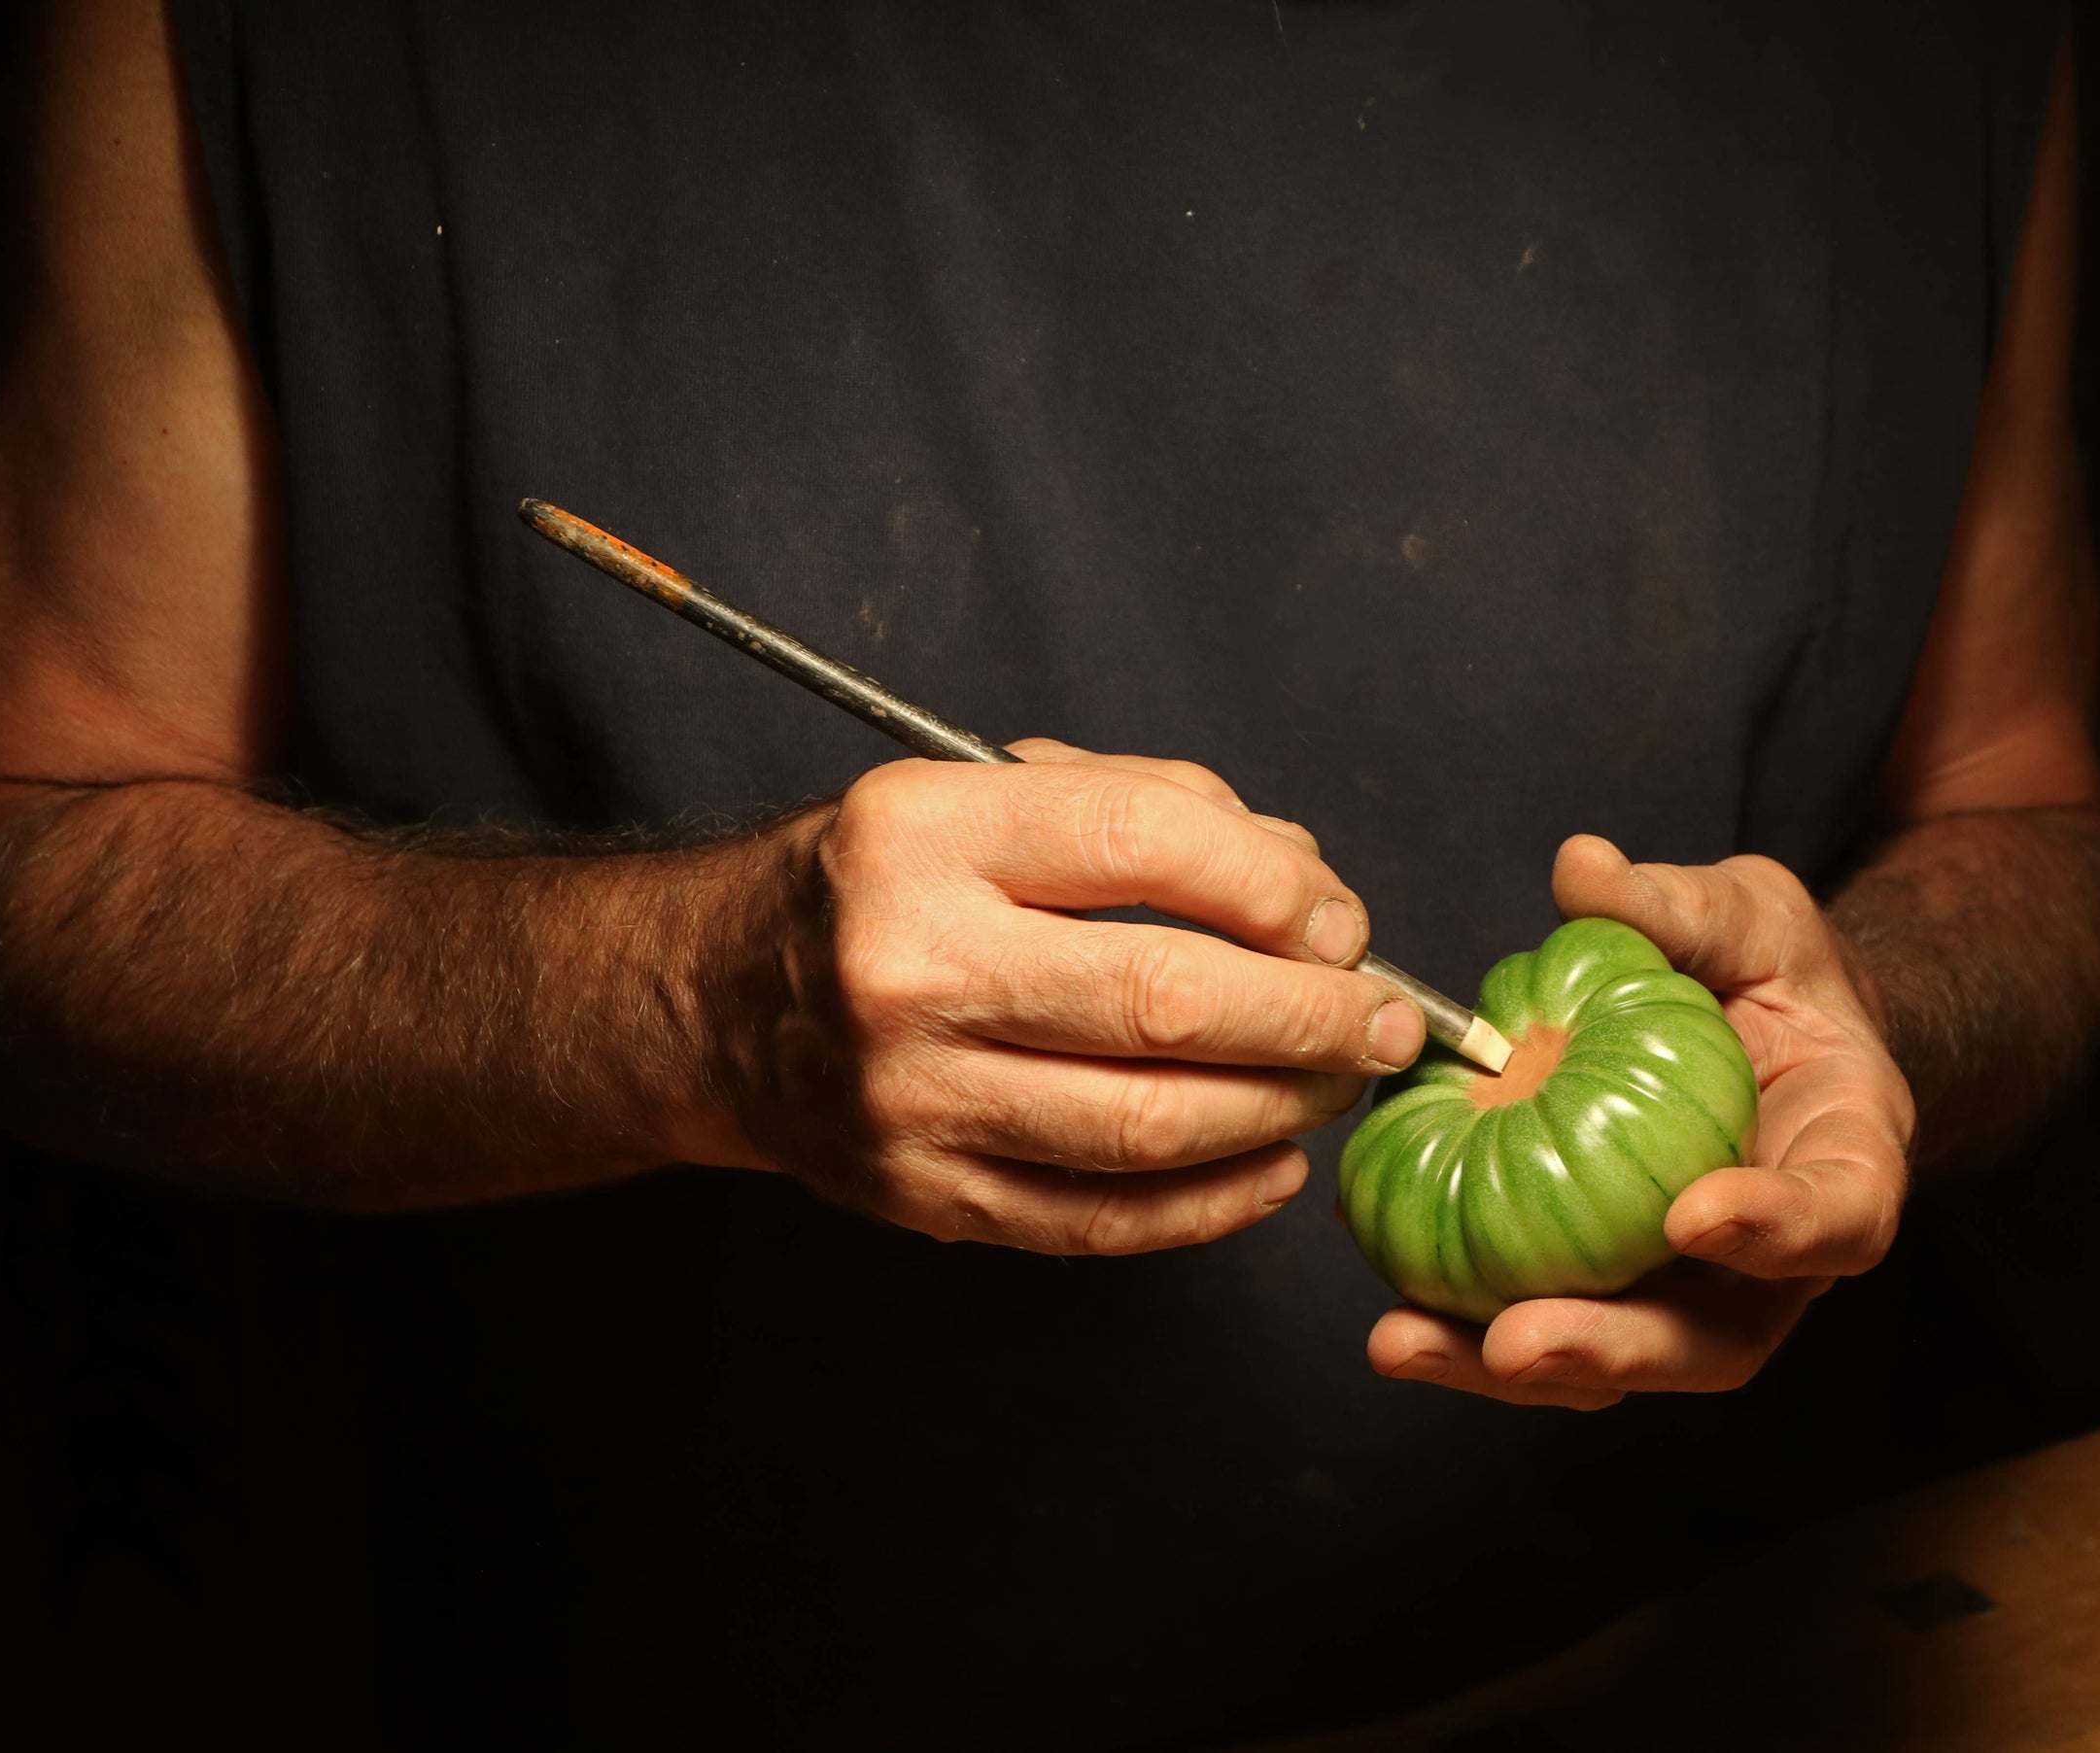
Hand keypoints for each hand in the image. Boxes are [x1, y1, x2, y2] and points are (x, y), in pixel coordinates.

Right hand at [691, 740, 1426, 1255]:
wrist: (714, 999)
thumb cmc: (881, 885)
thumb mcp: (980, 792)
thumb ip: (1149, 810)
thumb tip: (1308, 897)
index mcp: (920, 834)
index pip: (1141, 842)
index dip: (1274, 885)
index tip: (1338, 922)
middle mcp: (905, 966)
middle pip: (1163, 999)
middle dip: (1312, 1016)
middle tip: (1385, 1022)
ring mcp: (909, 1098)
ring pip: (1147, 1124)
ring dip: (1281, 1109)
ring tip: (1339, 1084)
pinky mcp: (922, 1196)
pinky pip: (1101, 1218)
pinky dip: (1211, 1202)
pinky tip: (1271, 1167)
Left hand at [1365, 835, 1914, 1408]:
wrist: (1766, 1031)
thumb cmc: (1772, 972)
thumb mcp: (1748, 917)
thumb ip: (1680, 907)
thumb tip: (1582, 870)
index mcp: (1847, 1156)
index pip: (1839, 1215)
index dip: (1778, 1230)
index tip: (1693, 1218)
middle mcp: (1781, 1255)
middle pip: (1719, 1339)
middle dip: (1617, 1346)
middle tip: (1517, 1341)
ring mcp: (1697, 1291)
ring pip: (1624, 1360)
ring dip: (1517, 1367)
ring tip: (1408, 1343)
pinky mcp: (1615, 1292)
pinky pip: (1552, 1329)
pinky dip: (1470, 1336)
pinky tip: (1392, 1322)